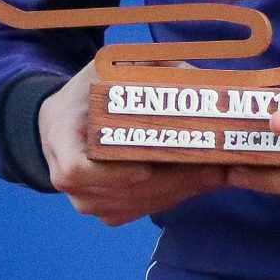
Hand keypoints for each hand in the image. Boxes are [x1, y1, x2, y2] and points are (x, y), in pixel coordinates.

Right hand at [39, 64, 226, 225]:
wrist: (65, 122)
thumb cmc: (88, 92)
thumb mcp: (104, 70)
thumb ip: (141, 68)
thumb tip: (187, 72)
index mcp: (60, 139)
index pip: (76, 170)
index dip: (111, 175)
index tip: (145, 169)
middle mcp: (69, 178)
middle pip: (121, 192)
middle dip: (172, 181)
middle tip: (215, 169)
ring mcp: (87, 199)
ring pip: (137, 204)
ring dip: (180, 190)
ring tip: (218, 174)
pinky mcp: (107, 210)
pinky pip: (143, 209)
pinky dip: (174, 196)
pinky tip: (203, 180)